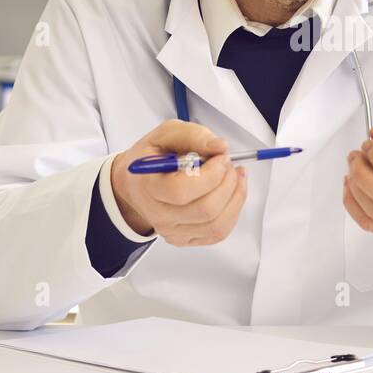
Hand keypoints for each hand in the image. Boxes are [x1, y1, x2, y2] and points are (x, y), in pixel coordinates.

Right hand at [110, 121, 247, 246]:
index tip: (220, 157)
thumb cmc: (152, 157)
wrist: (137, 183)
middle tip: (229, 164)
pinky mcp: (185, 239)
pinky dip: (233, 211)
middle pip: (205, 210)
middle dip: (228, 183)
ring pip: (216, 225)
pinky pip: (218, 233)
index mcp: (149, 186)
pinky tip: (231, 192)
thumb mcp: (167, 134)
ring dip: (235, 197)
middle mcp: (159, 214)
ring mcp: (172, 231)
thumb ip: (194, 136)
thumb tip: (219, 146)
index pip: (182, 191)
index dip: (210, 175)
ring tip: (234, 176)